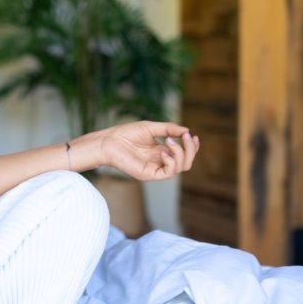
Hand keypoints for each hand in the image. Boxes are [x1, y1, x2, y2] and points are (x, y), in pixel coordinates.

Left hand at [83, 120, 197, 180]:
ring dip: (180, 153)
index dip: (192, 147)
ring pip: (180, 167)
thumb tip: (186, 131)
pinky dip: (171, 162)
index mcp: (161, 151)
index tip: (194, 136)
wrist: (108, 141)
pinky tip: (163, 152)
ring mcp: (155, 169)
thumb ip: (168, 129)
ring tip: (169, 141)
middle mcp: (160, 161)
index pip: (183, 154)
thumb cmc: (126, 134)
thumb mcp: (151, 128)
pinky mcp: (149, 174)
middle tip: (186, 137)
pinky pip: (168, 173)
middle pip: (185, 162)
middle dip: (190, 149)